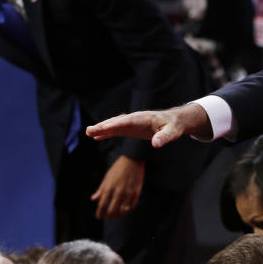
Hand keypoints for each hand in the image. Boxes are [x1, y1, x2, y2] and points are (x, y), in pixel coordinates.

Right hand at [86, 103, 210, 147]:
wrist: (174, 121)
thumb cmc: (174, 126)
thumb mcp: (172, 132)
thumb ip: (164, 137)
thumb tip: (156, 144)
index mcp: (144, 119)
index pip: (128, 121)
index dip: (116, 125)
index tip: (105, 128)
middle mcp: (135, 119)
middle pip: (117, 122)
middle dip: (104, 126)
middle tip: (90, 130)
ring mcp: (131, 123)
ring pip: (114, 125)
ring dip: (101, 129)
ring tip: (88, 133)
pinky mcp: (130, 128)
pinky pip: (116, 130)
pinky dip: (106, 133)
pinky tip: (96, 137)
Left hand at [91, 156, 144, 218]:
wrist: (132, 159)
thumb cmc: (118, 168)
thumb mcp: (107, 177)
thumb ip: (100, 189)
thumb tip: (93, 199)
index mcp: (109, 188)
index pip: (102, 205)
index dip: (100, 213)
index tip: (99, 216)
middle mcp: (118, 192)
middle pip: (112, 210)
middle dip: (108, 216)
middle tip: (107, 217)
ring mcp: (128, 193)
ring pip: (123, 210)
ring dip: (118, 215)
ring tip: (116, 216)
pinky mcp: (136, 192)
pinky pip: (132, 206)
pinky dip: (128, 210)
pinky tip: (125, 210)